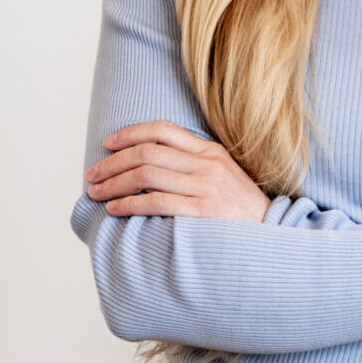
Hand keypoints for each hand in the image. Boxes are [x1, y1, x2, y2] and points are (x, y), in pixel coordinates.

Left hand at [85, 119, 270, 222]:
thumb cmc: (239, 207)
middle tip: (92, 174)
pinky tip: (114, 209)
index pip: (163, 131)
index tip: (108, 144)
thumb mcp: (223, 174)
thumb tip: (150, 163)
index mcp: (211, 150)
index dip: (130, 133)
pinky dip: (129, 205)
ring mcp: (205, 187)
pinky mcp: (201, 211)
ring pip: (147, 175)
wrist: (269, 232)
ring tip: (96, 193)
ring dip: (114, 184)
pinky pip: (156, 202)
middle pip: (148, 153)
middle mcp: (207, 164)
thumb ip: (193, 163)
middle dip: (113, 162)